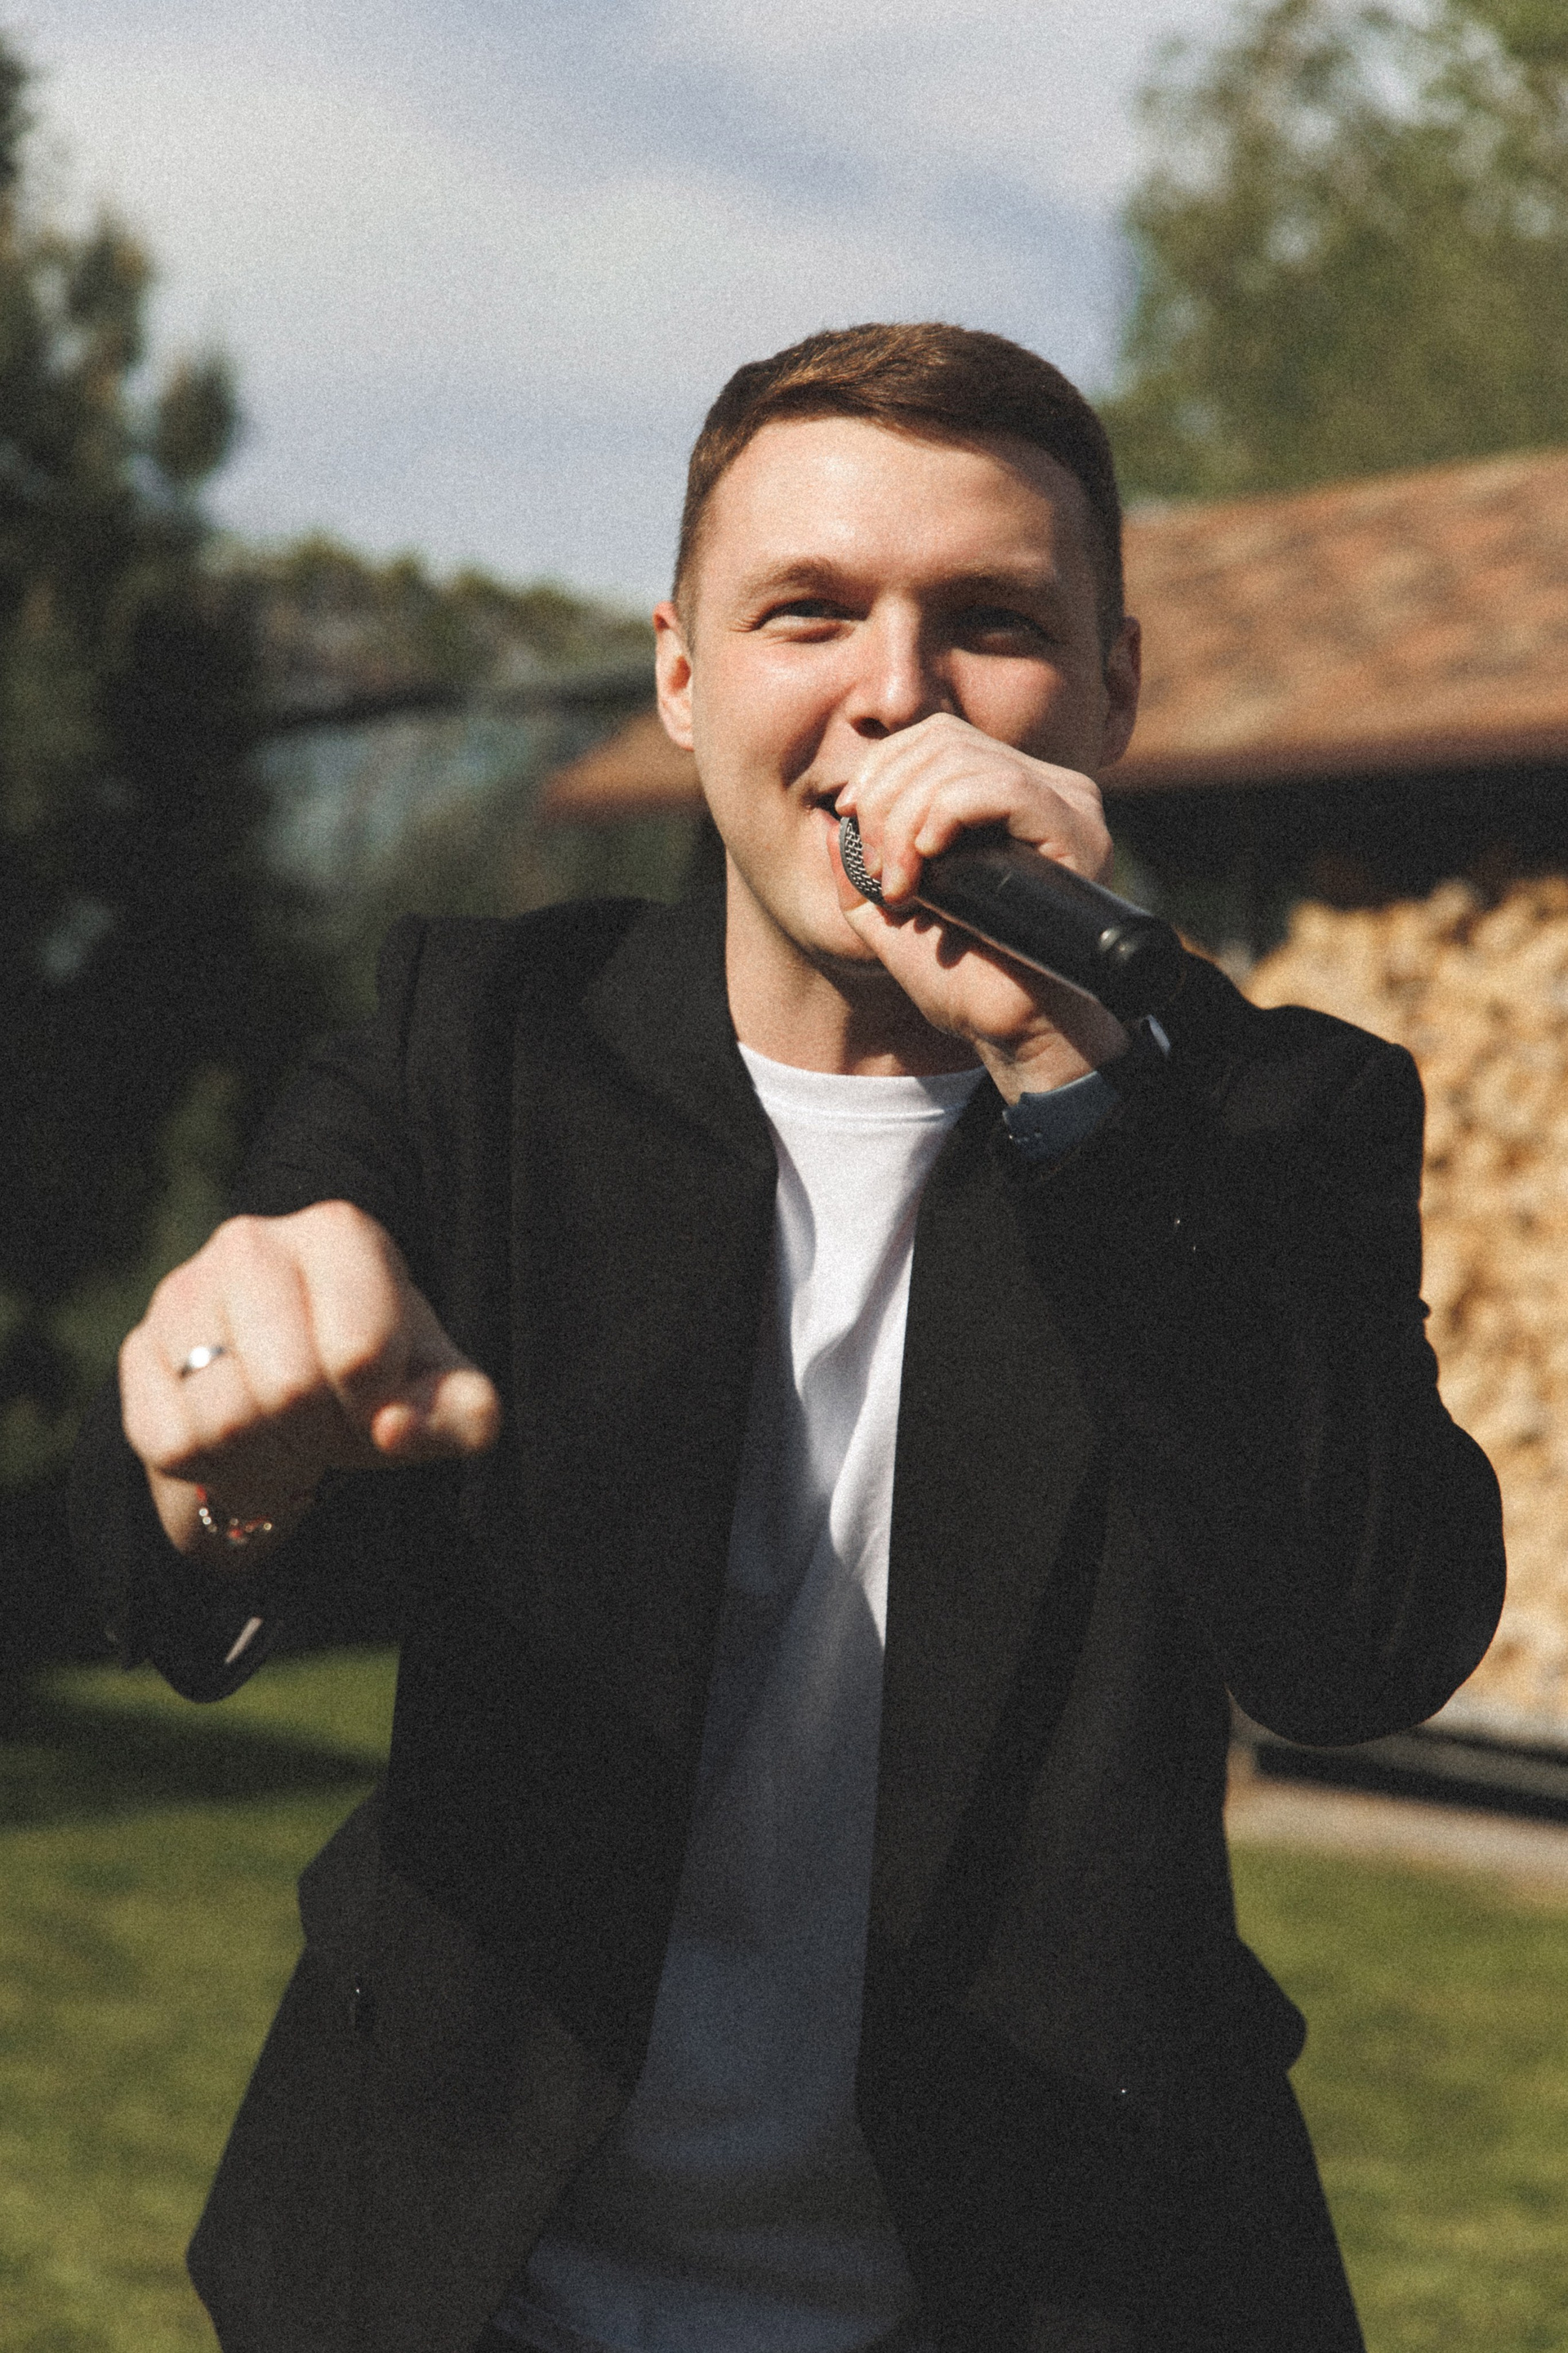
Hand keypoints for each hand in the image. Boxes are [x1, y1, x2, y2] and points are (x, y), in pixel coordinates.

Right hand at [120, 1201, 500, 1557]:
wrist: (294, 1393)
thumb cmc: (381, 1381)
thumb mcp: (440, 1393)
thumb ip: (462, 1412)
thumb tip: (395, 1428)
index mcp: (339, 1231)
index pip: (359, 1352)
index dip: (377, 1403)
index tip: (376, 1394)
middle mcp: (252, 1242)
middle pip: (288, 1390)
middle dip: (320, 1432)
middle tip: (326, 1420)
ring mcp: (183, 1291)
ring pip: (224, 1422)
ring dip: (266, 1454)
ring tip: (283, 1429)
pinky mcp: (138, 1348)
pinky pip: (172, 1443)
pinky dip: (214, 1465)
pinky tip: (237, 1436)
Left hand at [832, 712, 1129, 1096]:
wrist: (1016, 1032)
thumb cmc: (964, 982)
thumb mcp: (893, 920)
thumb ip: (861, 873)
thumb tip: (830, 823)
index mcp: (1006, 798)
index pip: (936, 737)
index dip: (882, 767)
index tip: (849, 818)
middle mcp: (1044, 789)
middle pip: (943, 740)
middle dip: (887, 798)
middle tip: (879, 870)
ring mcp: (1067, 805)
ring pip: (964, 762)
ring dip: (908, 819)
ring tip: (902, 884)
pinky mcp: (1077, 832)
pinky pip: (1002, 787)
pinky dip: (948, 815)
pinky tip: (930, 861)